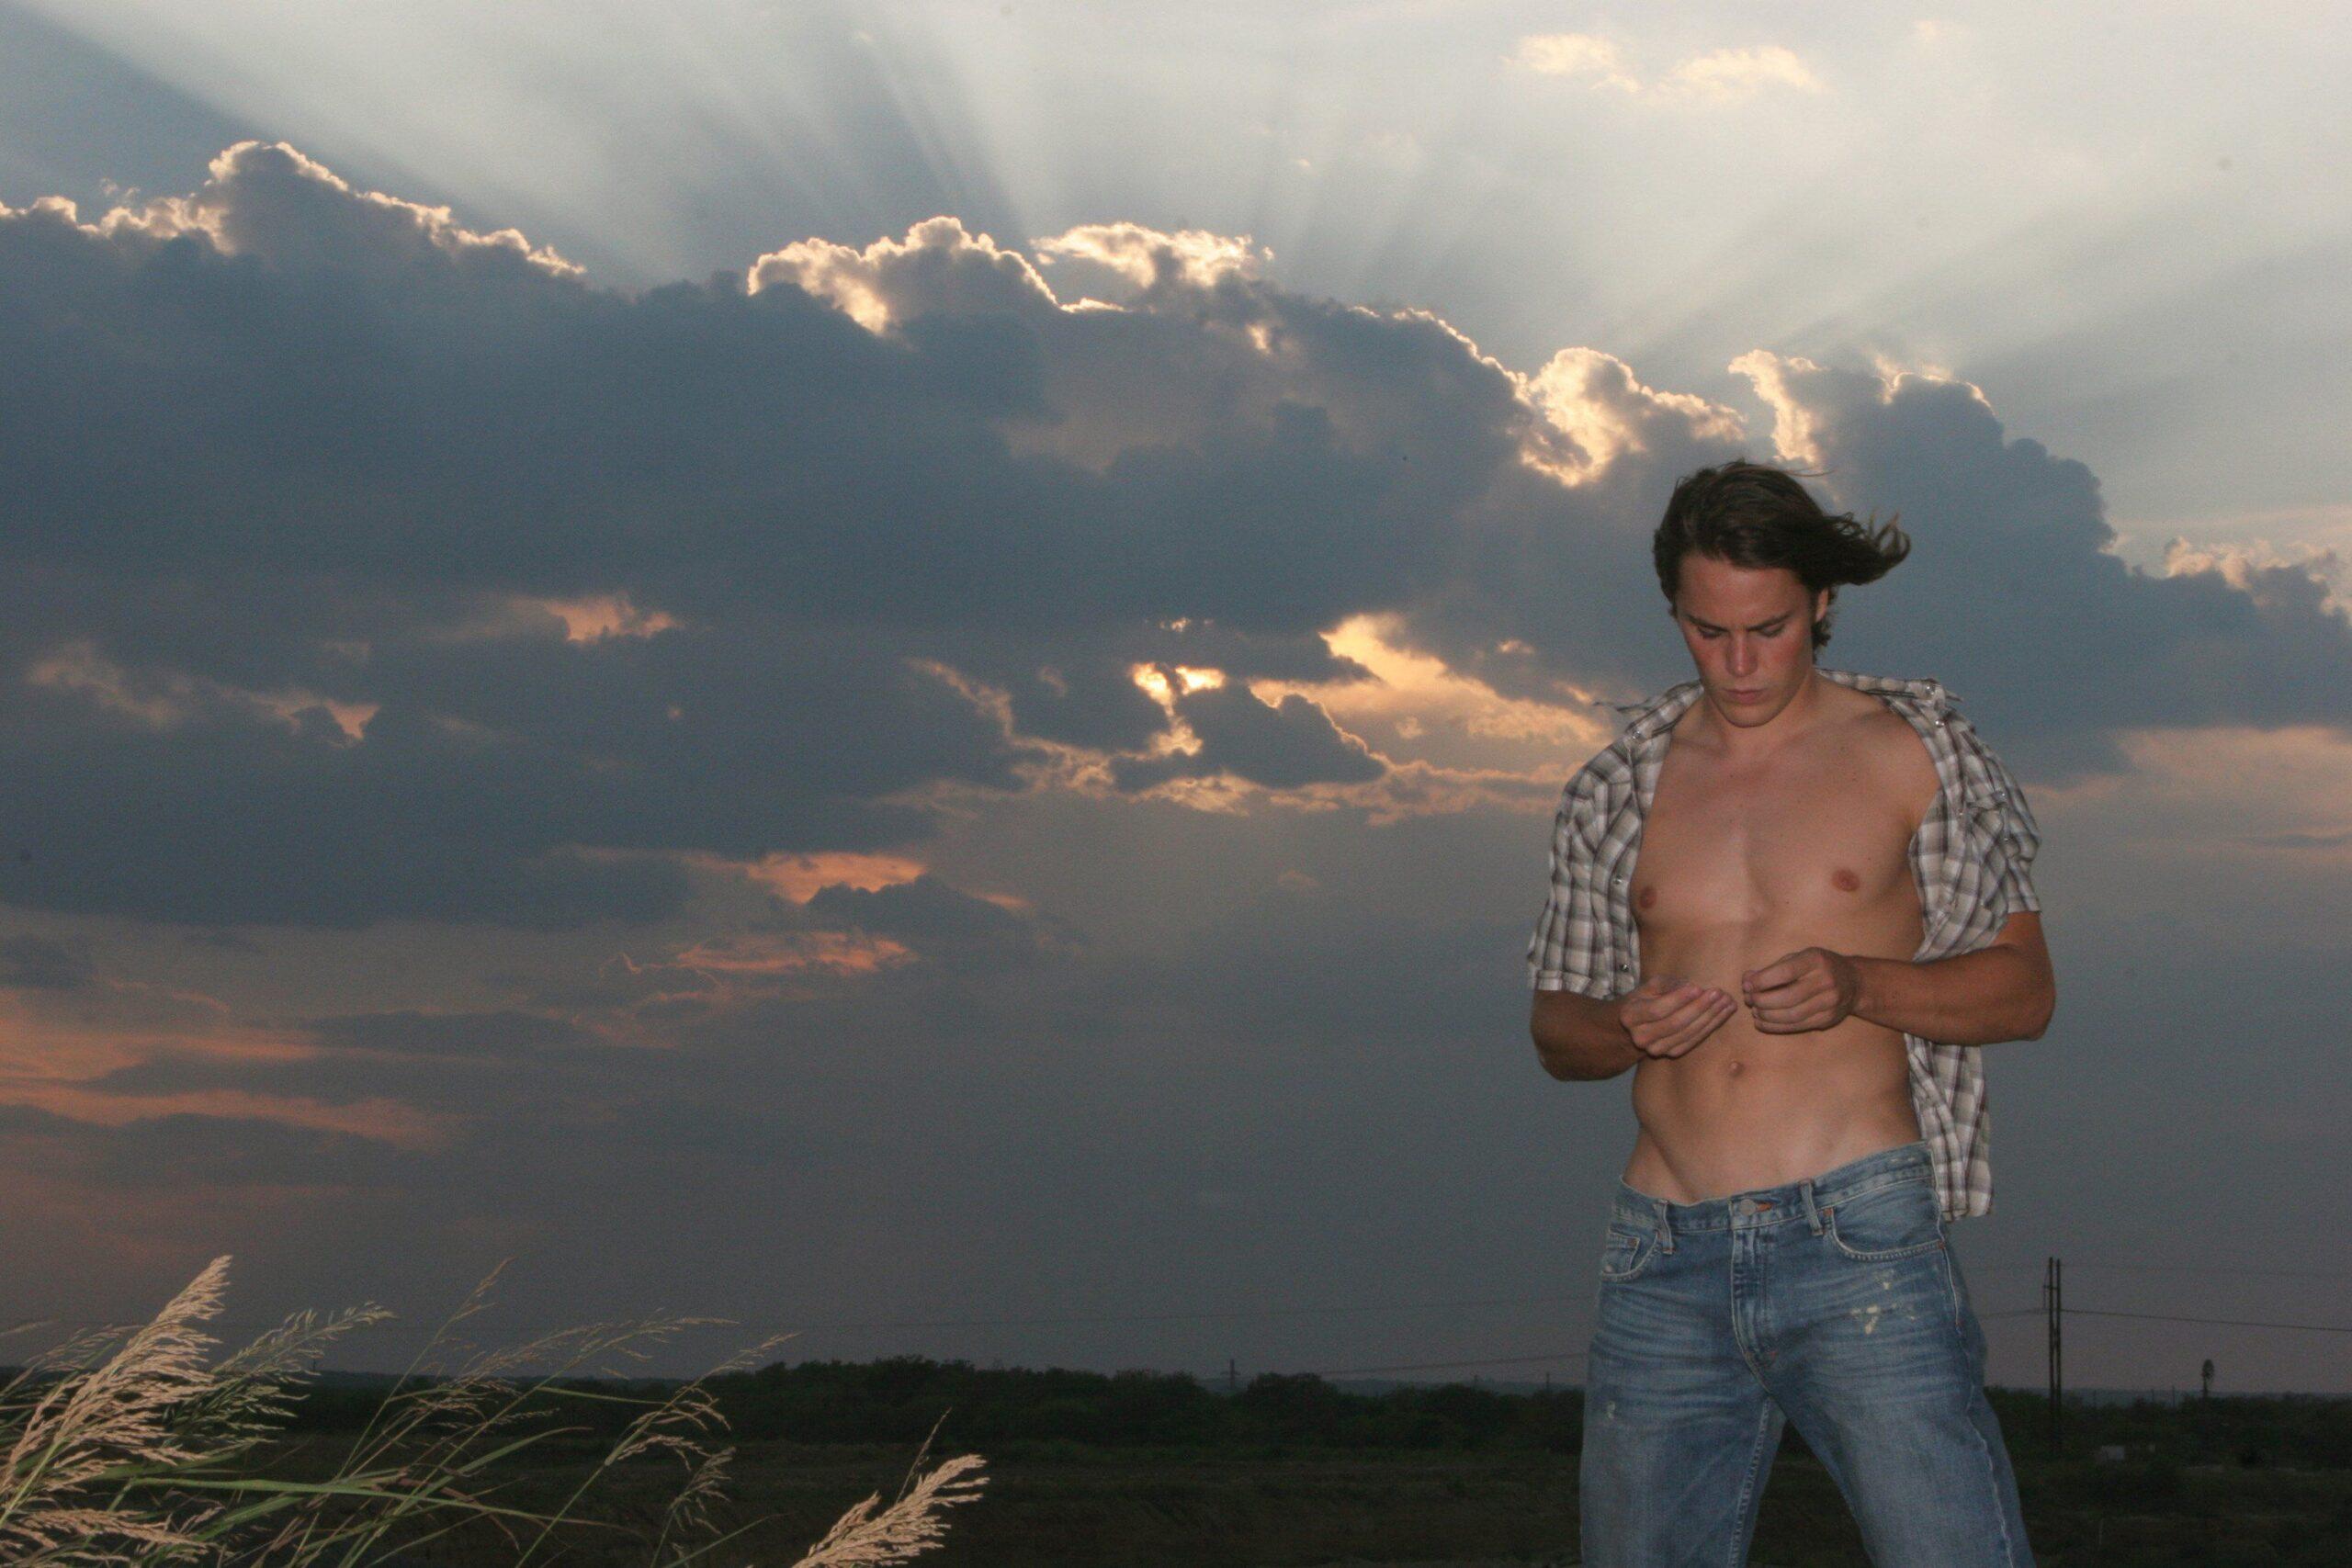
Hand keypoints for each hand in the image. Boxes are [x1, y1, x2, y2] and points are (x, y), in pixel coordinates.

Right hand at [1614, 973, 1737, 1058]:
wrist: (1637, 1024)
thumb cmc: (1647, 998)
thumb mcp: (1650, 986)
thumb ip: (1667, 985)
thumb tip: (1691, 988)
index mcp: (1630, 1016)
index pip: (1657, 1009)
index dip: (1679, 999)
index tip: (1698, 987)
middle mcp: (1641, 1036)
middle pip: (1675, 1024)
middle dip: (1700, 1008)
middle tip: (1720, 993)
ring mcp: (1656, 1049)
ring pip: (1688, 1034)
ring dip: (1711, 1017)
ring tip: (1728, 1002)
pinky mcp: (1671, 1054)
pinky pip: (1694, 1041)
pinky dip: (1711, 1027)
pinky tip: (1724, 1014)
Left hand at [1741, 948, 1861, 1033]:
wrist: (1854, 982)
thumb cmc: (1818, 966)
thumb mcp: (1799, 957)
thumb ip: (1773, 968)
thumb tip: (1746, 979)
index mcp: (1816, 960)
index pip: (1785, 972)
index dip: (1762, 981)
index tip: (1747, 985)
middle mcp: (1826, 981)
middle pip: (1787, 997)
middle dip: (1762, 1001)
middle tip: (1749, 1000)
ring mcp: (1829, 1003)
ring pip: (1791, 1015)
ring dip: (1767, 1016)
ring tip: (1755, 1011)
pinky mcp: (1827, 1019)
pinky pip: (1797, 1026)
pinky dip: (1775, 1027)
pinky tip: (1762, 1023)